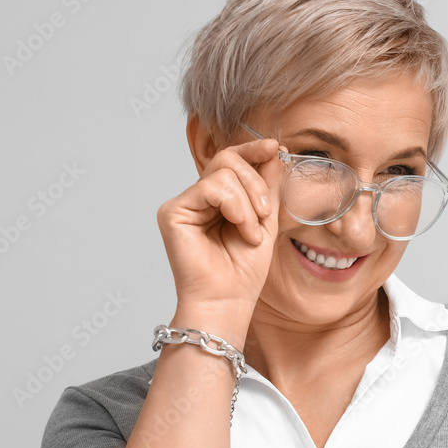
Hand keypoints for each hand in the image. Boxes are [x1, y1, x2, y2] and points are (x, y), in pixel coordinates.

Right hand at [157, 138, 285, 342]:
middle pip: (228, 159)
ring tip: (252, 232)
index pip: (232, 160)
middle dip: (257, 182)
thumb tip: (274, 150)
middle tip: (267, 212)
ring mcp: (183, 203)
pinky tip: (241, 229)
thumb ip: (268, 185)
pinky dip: (236, 207)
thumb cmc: (244, 270)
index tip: (274, 147)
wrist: (229, 300)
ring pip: (223, 172)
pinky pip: (211, 188)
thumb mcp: (266, 220)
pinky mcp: (172, 212)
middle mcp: (197, 198)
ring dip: (249, 202)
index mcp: (218, 199)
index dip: (253, 149)